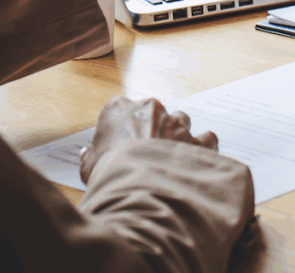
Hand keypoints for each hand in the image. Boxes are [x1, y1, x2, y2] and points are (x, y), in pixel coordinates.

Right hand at [80, 96, 217, 183]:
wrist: (139, 187)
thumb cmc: (109, 173)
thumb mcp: (89, 167)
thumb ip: (91, 156)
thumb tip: (88, 155)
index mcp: (119, 109)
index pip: (119, 109)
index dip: (121, 126)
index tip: (120, 140)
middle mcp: (151, 109)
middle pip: (153, 113)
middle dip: (151, 128)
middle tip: (145, 151)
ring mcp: (176, 123)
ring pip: (181, 121)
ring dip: (178, 135)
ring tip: (172, 156)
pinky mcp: (197, 140)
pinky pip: (206, 138)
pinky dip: (204, 147)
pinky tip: (199, 158)